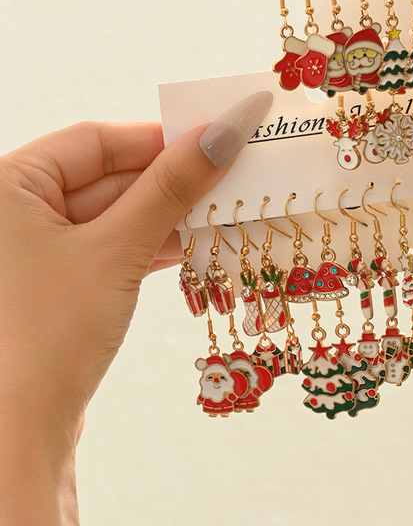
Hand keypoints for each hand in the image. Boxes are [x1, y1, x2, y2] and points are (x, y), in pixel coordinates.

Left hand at [0, 91, 270, 523]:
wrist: (17, 437)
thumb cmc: (46, 334)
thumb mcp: (116, 249)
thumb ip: (171, 186)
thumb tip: (224, 131)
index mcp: (7, 185)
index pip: (96, 140)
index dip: (160, 138)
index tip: (217, 138)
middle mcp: (15, 211)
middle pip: (110, 176)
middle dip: (172, 181)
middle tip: (234, 175)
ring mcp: (35, 249)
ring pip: (116, 213)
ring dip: (169, 215)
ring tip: (225, 213)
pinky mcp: (58, 283)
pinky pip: (113, 245)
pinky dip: (153, 244)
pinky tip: (195, 246)